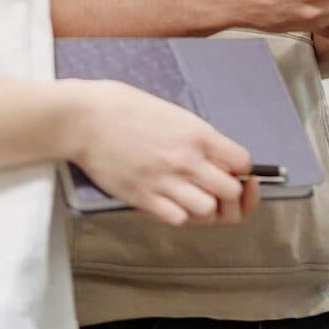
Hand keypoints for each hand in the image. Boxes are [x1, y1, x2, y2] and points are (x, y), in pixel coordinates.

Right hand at [68, 80, 261, 225]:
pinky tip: (170, 202)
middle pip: (232, 193)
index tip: (232, 170)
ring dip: (204, 207)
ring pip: (208, 211)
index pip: (243, 162)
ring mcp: (165, 182)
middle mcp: (187, 160)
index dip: (241, 170)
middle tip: (214, 188)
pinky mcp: (143, 198)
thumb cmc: (125, 108)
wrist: (85, 119)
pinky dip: (179, 215)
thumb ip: (197, 137)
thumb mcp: (173, 113)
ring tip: (191, 196)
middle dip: (228, 193)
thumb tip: (217, 158)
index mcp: (197, 134)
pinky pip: (178, 220)